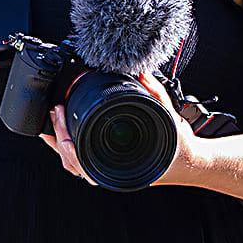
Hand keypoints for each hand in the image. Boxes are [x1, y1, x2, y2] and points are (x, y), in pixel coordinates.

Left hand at [38, 73, 196, 186]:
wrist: (188, 162)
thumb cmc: (177, 146)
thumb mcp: (167, 114)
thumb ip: (153, 92)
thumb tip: (140, 71)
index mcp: (122, 166)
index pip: (83, 160)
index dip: (65, 139)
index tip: (61, 113)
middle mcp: (112, 171)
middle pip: (72, 162)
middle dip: (57, 137)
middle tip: (55, 111)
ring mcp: (109, 170)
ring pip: (75, 164)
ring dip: (60, 143)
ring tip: (54, 119)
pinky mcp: (109, 165)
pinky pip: (83, 160)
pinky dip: (70, 147)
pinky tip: (63, 131)